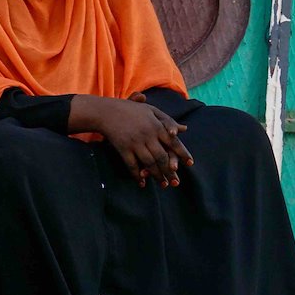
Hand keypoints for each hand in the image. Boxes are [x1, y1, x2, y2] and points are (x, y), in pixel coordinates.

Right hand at [76, 93, 191, 186]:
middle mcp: (148, 135)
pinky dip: (137, 175)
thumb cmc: (129, 109)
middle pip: (162, 157)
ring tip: (163, 185)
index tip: (190, 164)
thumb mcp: (150, 110)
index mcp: (156, 126)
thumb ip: (167, 120)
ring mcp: (135, 143)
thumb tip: (184, 129)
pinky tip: (141, 182)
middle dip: (170, 171)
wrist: (105, 111)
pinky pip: (132, 164)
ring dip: (157, 175)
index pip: (174, 142)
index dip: (182, 154)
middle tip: (176, 182)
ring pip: (149, 163)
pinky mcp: (123, 148)